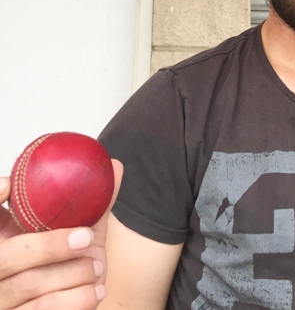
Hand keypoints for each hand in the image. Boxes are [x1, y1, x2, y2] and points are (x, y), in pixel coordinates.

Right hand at [0, 160, 122, 308]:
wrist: (70, 304)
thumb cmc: (70, 262)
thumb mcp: (78, 230)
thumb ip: (93, 203)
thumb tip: (115, 166)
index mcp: (4, 238)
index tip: (8, 185)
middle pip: (8, 256)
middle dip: (49, 246)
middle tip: (86, 238)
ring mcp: (4, 300)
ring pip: (29, 284)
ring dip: (73, 273)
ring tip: (97, 266)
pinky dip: (76, 300)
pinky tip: (96, 291)